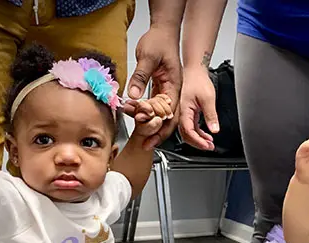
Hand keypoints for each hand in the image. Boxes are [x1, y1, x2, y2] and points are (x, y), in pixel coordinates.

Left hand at [127, 26, 181, 148]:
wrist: (163, 31)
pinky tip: (140, 121)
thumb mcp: (148, 57)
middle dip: (158, 134)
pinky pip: (156, 107)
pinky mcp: (161, 89)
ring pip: (163, 115)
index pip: (169, 112)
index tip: (150, 137)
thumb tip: (133, 94)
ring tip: (141, 138)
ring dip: (152, 126)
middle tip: (146, 145)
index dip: (160, 127)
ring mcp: (168, 91)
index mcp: (175, 85)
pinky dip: (148, 115)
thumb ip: (140, 76)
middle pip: (168, 119)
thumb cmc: (160, 41)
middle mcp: (173, 91)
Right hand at [178, 66, 218, 150]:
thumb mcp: (208, 98)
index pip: (189, 131)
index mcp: (183, 110)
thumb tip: (214, 129)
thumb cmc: (198, 80)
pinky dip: (199, 133)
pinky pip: (191, 127)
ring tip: (209, 143)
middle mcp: (181, 114)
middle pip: (186, 135)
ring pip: (189, 133)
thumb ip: (211, 115)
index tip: (207, 145)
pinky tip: (206, 136)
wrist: (194, 71)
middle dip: (198, 143)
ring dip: (199, 140)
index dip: (198, 141)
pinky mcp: (188, 113)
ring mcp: (184, 114)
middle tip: (209, 147)